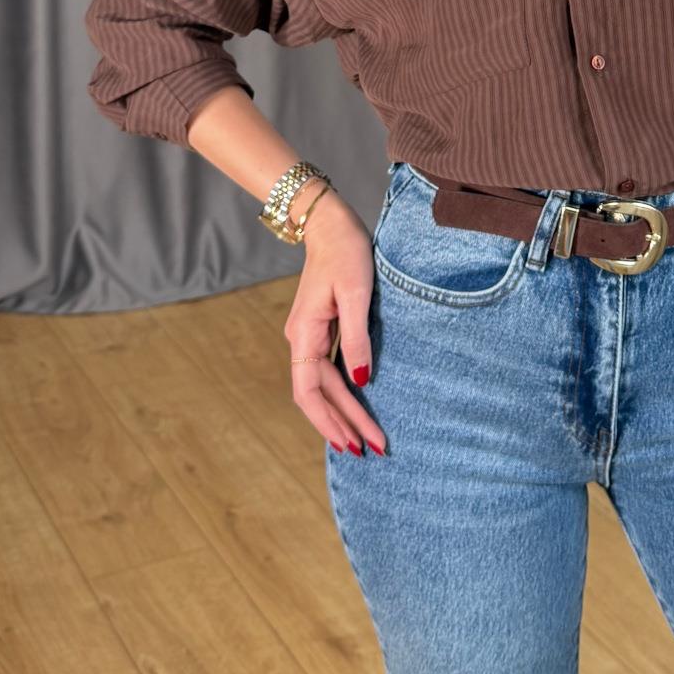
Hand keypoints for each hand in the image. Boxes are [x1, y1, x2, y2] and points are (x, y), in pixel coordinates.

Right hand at [283, 190, 386, 455]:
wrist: (330, 222)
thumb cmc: (346, 252)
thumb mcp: (356, 293)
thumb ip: (357, 337)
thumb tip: (361, 380)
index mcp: (304, 334)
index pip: (310, 392)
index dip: (331, 420)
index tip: (354, 442)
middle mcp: (301, 340)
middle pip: (318, 395)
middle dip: (342, 424)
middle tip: (371, 451)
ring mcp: (310, 335)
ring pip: (322, 386)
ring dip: (342, 412)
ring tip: (364, 439)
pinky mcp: (321, 328)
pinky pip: (327, 371)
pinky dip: (341, 392)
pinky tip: (355, 405)